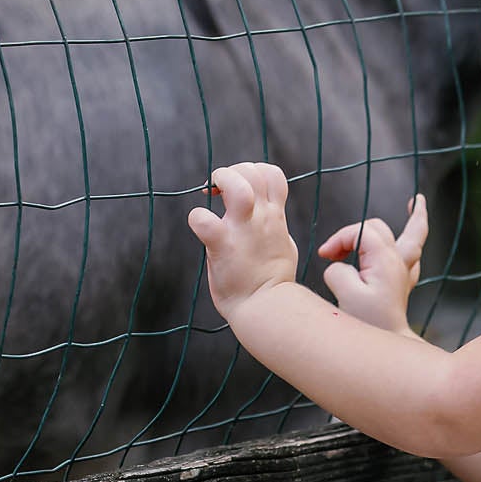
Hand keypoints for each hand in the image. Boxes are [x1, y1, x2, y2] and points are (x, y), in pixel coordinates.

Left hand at [188, 162, 298, 321]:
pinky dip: (197, 217)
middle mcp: (262, 219)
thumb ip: (275, 228)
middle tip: (220, 190)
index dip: (255, 171)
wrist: (267, 310)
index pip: (273, 176)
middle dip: (234, 172)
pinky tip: (199, 225)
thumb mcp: (283, 246)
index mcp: (276, 218)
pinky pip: (203, 220)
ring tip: (212, 192)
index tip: (241, 186)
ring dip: (222, 180)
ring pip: (238, 185)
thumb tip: (273, 219)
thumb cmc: (273, 284)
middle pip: (254, 172)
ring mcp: (243, 231)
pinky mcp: (223, 247)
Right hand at [317, 193, 427, 334]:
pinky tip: (412, 233)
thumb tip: (338, 265)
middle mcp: (398, 262)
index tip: (325, 256)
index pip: (360, 232)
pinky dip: (412, 241)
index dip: (339, 240)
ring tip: (416, 201)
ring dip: (414, 220)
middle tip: (332, 253)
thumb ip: (337, 271)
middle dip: (354, 234)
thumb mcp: (345, 294)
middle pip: (379, 227)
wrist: (386, 348)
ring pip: (414, 237)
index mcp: (386, 260)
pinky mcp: (401, 285)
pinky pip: (412, 256)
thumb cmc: (369, 323)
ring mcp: (403, 273)